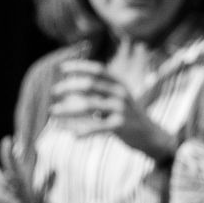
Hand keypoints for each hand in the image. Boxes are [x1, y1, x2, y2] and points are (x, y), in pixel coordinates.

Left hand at [50, 60, 177, 161]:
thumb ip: (100, 91)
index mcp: (120, 84)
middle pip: (89, 84)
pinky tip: (72, 135)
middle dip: (68, 86)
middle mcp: (121, 94)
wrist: (151, 135)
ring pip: (87, 105)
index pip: (98, 70)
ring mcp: (121, 109)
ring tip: (52, 111)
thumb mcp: (118, 98)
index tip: (62, 68)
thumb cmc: (128, 115)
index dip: (79, 67)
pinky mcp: (120, 126)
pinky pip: (95, 127)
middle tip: (54, 91)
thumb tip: (71, 86)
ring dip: (66, 108)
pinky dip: (82, 131)